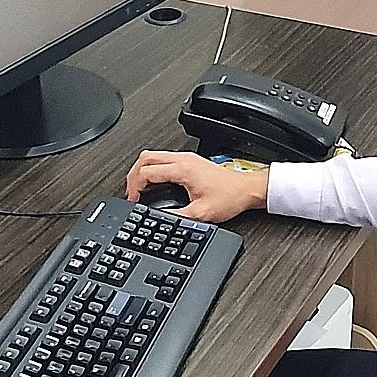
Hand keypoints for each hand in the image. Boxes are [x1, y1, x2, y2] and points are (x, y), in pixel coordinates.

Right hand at [124, 150, 267, 222]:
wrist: (246, 190)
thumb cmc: (229, 198)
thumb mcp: (201, 214)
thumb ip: (177, 217)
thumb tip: (160, 220)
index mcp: (182, 169)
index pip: (146, 171)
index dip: (135, 186)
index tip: (134, 199)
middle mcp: (183, 160)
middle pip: (145, 158)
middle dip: (133, 175)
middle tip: (131, 192)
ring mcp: (186, 158)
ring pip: (153, 156)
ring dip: (141, 171)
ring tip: (138, 188)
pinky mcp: (190, 161)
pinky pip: (162, 159)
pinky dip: (152, 169)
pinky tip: (153, 182)